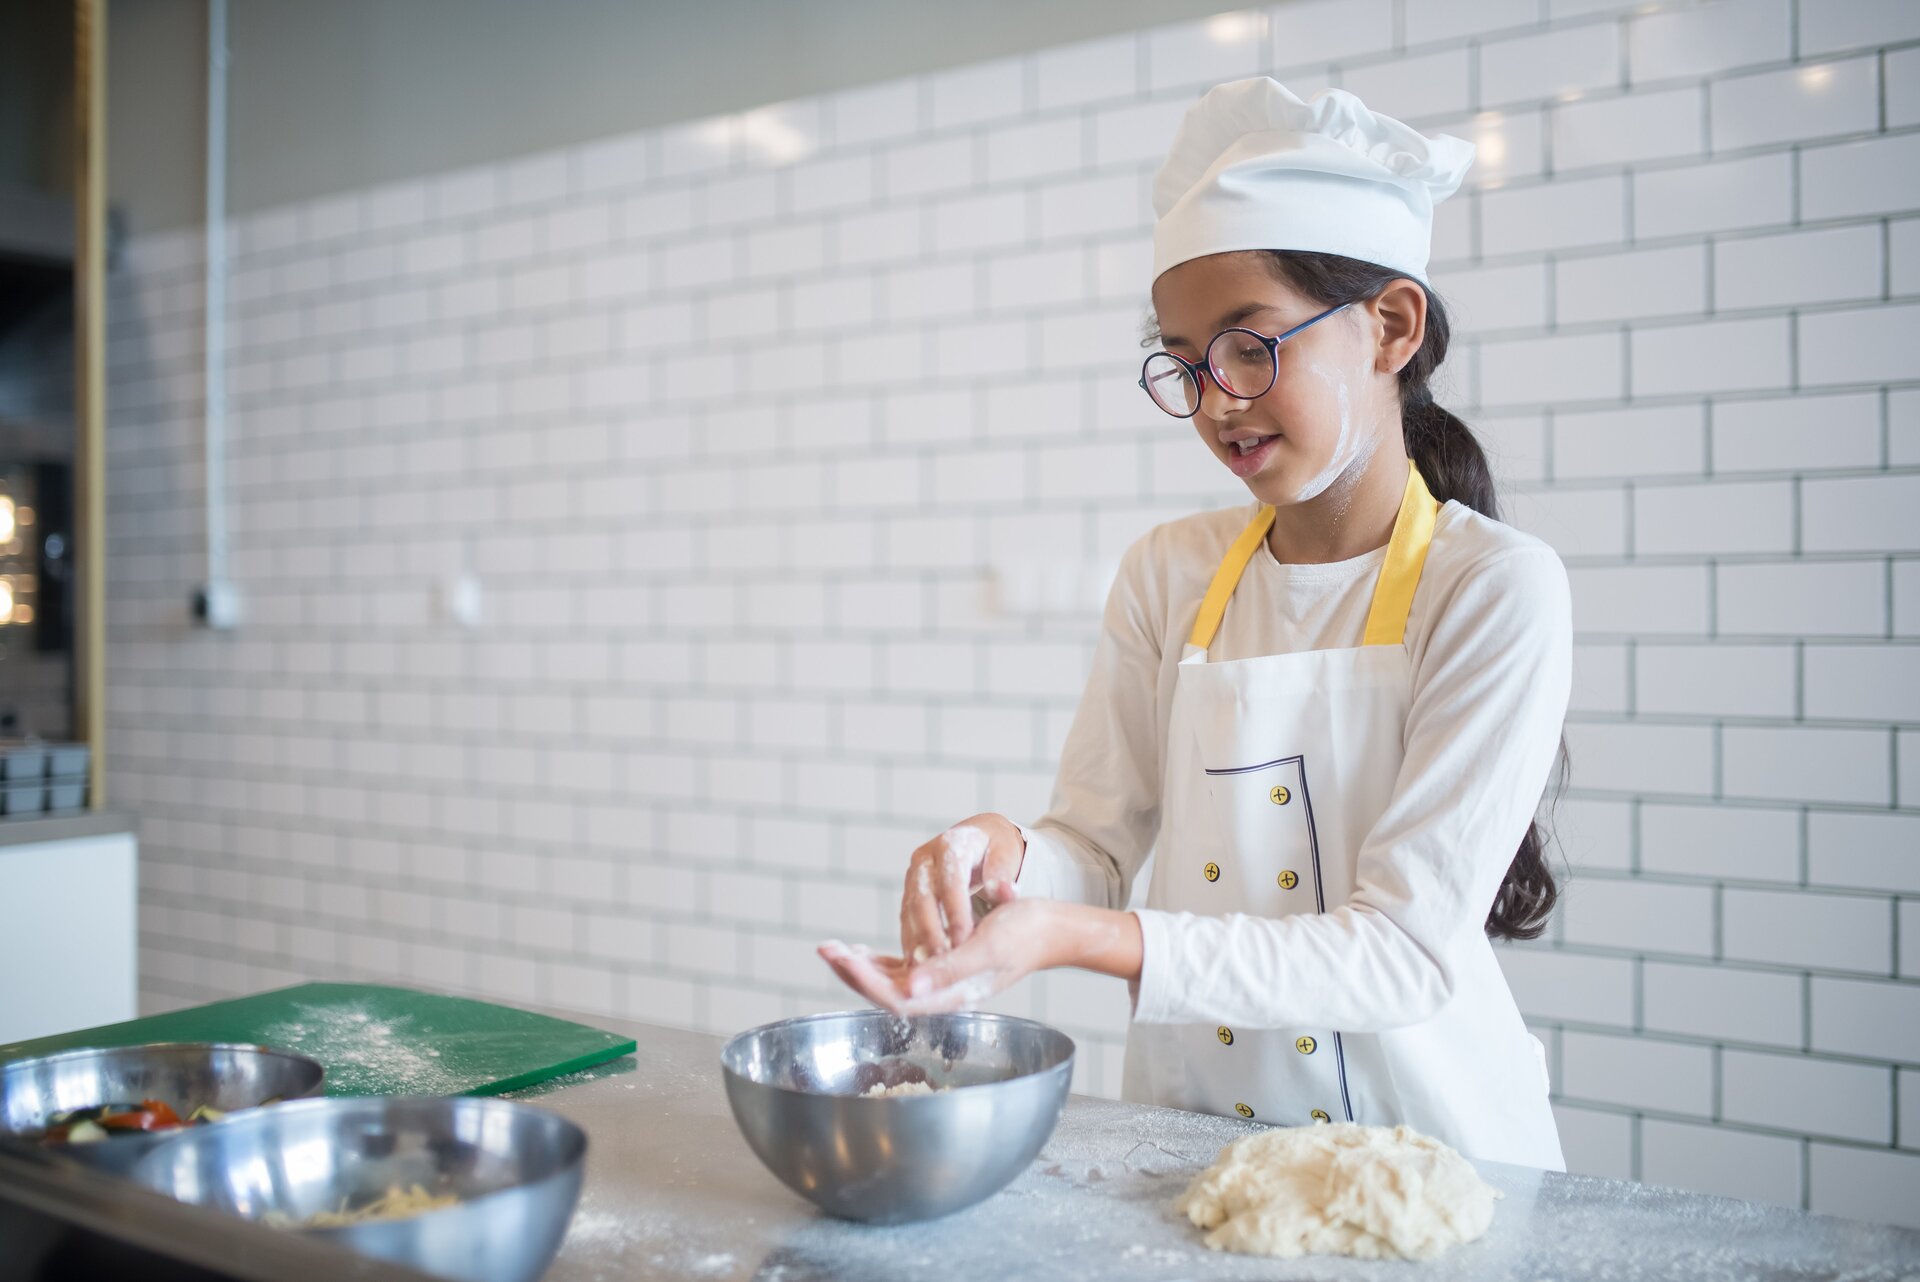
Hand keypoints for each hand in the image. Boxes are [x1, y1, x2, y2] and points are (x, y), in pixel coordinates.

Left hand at [821, 899, 1053, 1015]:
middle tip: (825, 947)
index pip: (896, 998)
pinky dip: (880, 963)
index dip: (864, 981)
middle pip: (887, 993)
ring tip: (833, 948)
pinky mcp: (944, 969)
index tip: (840, 958)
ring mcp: (943, 984)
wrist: (1050, 929)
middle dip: (853, 973)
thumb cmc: (1024, 934)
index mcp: (952, 995)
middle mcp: (944, 995)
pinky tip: (862, 952)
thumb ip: (949, 971)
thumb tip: (910, 990)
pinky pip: (904, 972)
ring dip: (861, 968)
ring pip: (891, 983)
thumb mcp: (987, 948)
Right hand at [898, 814, 1025, 960]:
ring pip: (910, 911)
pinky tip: (919, 964)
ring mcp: (914, 874)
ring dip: (917, 940)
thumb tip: (1006, 893)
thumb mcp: (1005, 855)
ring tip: (927, 970)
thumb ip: (1003, 876)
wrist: (980, 837)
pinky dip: (912, 941)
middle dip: (930, 932)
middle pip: (922, 898)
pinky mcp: (909, 890)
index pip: (951, 882)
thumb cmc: (996, 848)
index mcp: (951, 844)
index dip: (956, 913)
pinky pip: (907, 918)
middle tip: (941, 962)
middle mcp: (925, 858)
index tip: (964, 941)